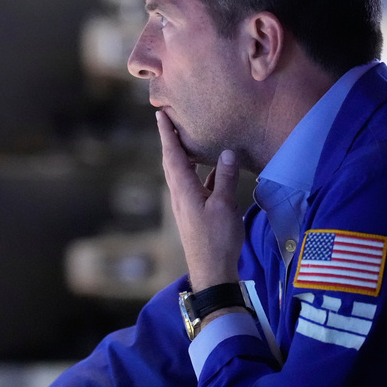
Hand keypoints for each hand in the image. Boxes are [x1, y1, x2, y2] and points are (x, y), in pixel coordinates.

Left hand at [156, 110, 242, 289]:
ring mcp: (186, 204)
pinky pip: (196, 184)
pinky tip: (216, 168)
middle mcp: (180, 194)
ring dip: (184, 154)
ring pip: (182, 173)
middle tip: (169, 120)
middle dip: (171, 140)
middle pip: (172, 161)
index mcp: (183, 190)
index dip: (167, 134)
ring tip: (190, 137)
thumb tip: (227, 152)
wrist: (212, 272)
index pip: (172, 155)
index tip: (160, 114)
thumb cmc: (217, 240)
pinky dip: (201, 172)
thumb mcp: (225, 206)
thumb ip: (226, 178)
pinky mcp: (195, 212)